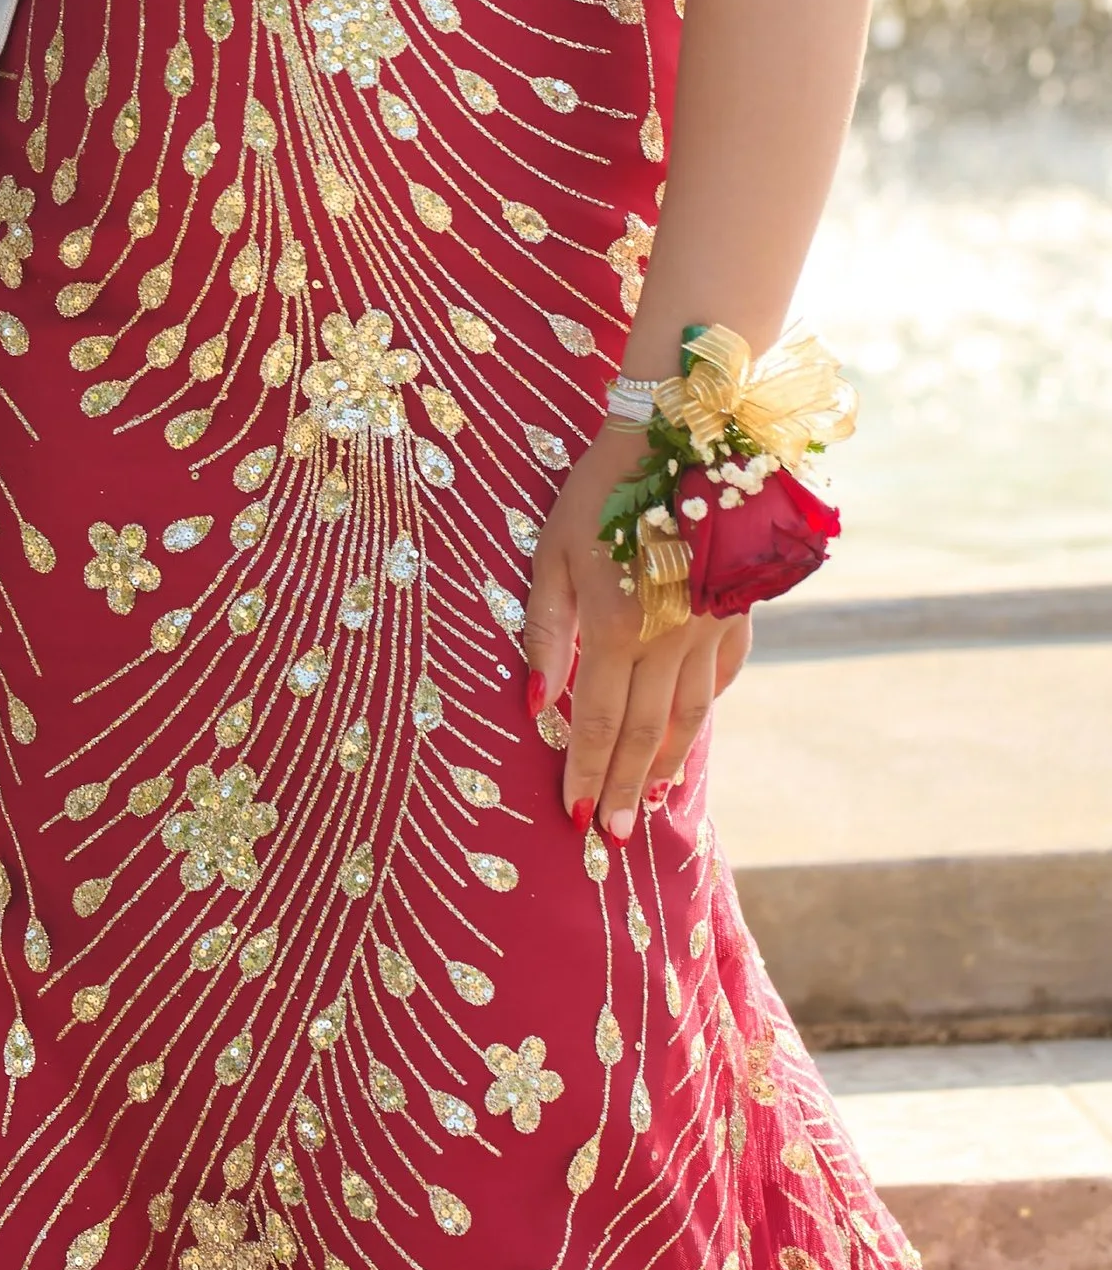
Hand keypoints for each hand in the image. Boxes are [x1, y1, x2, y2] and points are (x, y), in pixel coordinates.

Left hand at [521, 421, 751, 833]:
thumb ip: (545, 629)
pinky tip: (691, 727)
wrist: (680, 436)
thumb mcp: (553, 550)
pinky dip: (704, 709)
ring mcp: (709, 626)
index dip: (587, 772)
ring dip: (668, 763)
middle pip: (647, 732)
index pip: (601, 722)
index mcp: (619, 627)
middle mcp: (670, 639)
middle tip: (614, 833)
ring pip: (690, 714)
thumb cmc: (601, 489)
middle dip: (625, 786)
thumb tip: (534, 703)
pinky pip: (722, 674)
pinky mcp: (735, 608)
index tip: (576, 816)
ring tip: (651, 800)